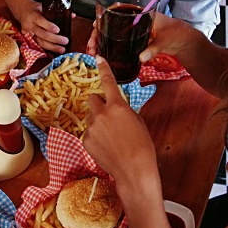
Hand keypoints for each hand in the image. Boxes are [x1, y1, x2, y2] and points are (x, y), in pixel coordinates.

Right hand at [11, 0, 68, 53]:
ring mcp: (28, 33)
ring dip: (52, 47)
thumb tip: (73, 15)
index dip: (49, 26)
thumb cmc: (35, 9)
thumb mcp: (44, 6)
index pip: (40, 21)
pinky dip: (46, 50)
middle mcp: (29, 25)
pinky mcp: (28, 39)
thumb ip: (57, 12)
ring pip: (40, 42)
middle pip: (42, 34)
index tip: (58, 30)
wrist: (22, 11)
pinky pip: (38, 46)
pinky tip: (53, 53)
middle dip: (54, 39)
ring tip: (62, 49)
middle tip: (65, 41)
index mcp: (33, 15)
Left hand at [83, 56, 157, 182]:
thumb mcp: (138, 122)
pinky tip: (106, 146)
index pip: (108, 82)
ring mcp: (91, 127)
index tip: (98, 58)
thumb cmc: (142, 146)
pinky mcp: (85, 140)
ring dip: (97, 122)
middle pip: (92, 99)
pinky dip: (95, 137)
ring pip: (90, 117)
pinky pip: (88, 133)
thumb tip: (118, 108)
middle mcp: (101, 114)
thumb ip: (125, 110)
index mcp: (117, 106)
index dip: (103, 68)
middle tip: (108, 114)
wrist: (133, 169)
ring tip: (111, 137)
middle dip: (98, 103)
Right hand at [87, 13, 191, 61]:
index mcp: (140, 13)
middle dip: (97, 34)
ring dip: (100, 42)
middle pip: (109, 24)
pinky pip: (117, 42)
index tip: (95, 26)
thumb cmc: (177, 33)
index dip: (103, 16)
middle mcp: (133, 20)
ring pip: (111, 34)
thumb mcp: (165, 39)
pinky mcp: (134, 41)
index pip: (117, 9)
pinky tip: (100, 54)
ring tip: (92, 52)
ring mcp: (132, 31)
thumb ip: (153, 48)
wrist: (185, 41)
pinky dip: (108, 47)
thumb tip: (141, 57)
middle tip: (91, 46)